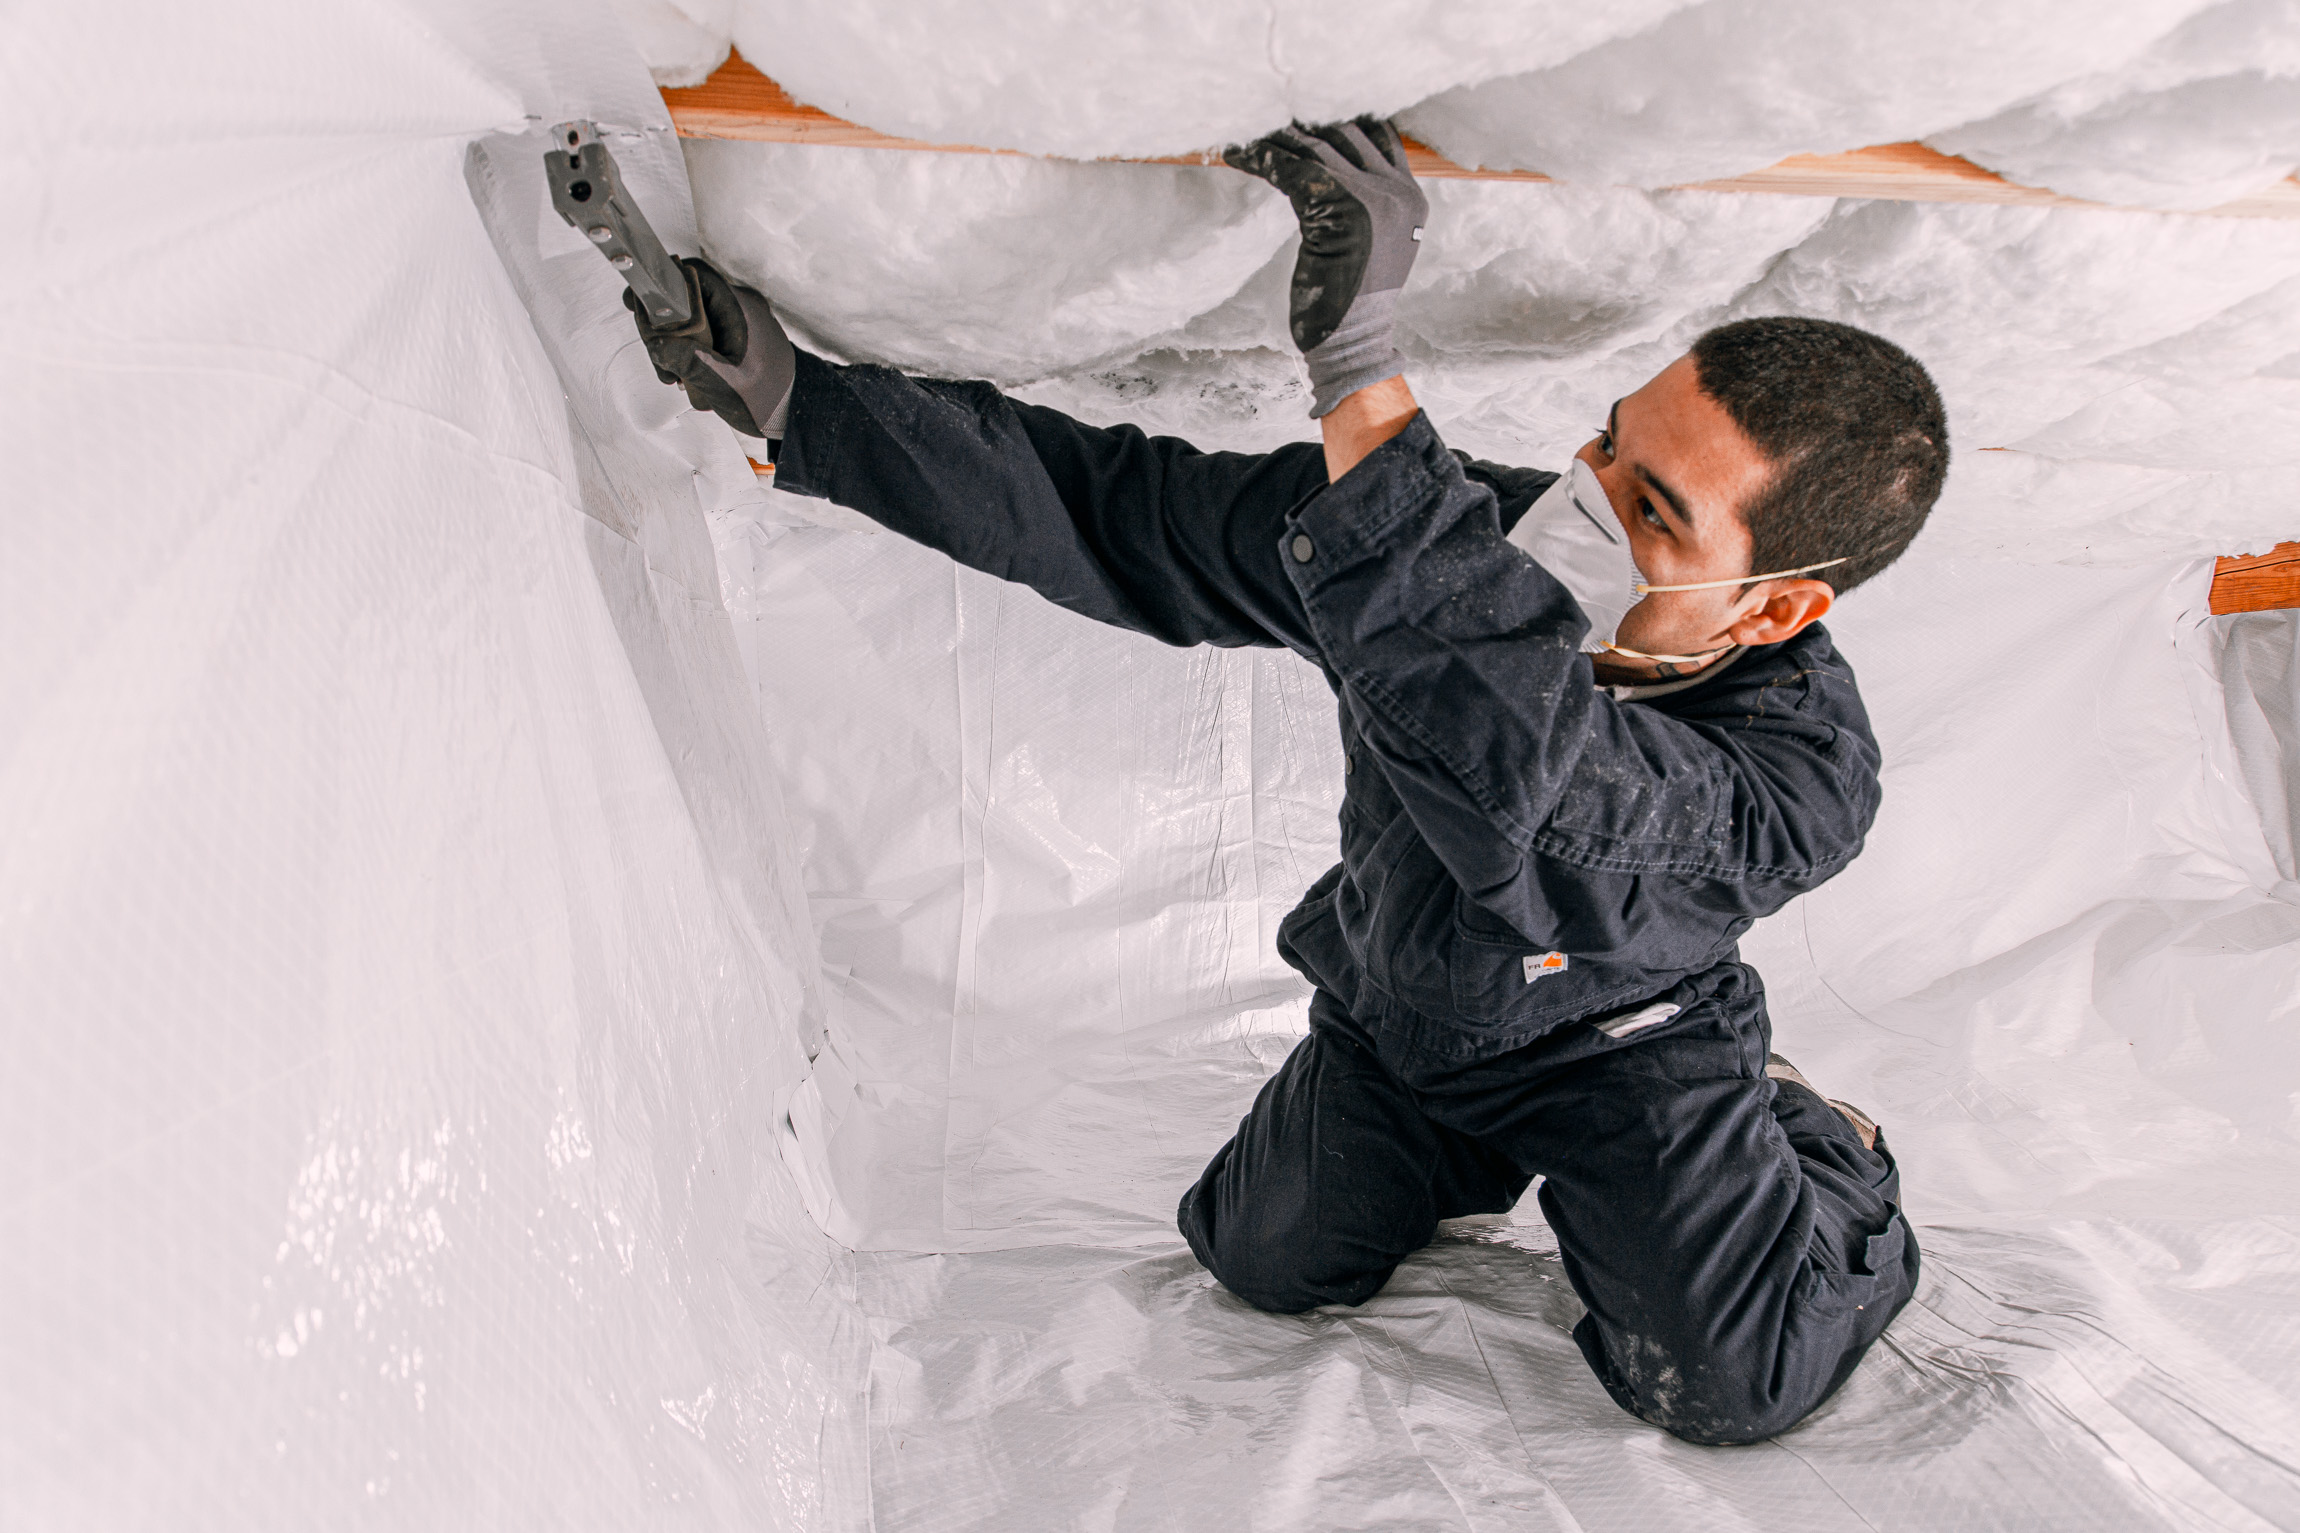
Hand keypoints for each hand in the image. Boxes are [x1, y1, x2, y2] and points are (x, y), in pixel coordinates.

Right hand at [625, 257, 794, 438]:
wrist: (800, 416)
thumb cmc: (774, 400)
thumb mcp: (724, 383)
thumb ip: (688, 361)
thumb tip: (657, 344)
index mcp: (739, 307)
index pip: (692, 275)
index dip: (662, 284)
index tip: (640, 302)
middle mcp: (739, 308)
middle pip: (686, 299)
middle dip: (665, 329)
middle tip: (660, 359)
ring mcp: (739, 323)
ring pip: (692, 321)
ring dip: (676, 347)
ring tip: (675, 376)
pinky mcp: (737, 339)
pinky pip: (704, 336)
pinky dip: (691, 354)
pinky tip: (688, 378)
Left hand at [1225, 120, 1426, 415]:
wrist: (1353, 340)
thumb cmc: (1354, 300)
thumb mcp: (1378, 244)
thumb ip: (1371, 204)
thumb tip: (1335, 170)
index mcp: (1412, 198)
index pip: (1381, 136)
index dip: (1342, 118)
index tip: (1307, 110)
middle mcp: (1397, 192)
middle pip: (1346, 132)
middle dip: (1305, 120)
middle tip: (1269, 110)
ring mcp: (1371, 198)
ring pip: (1316, 146)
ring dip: (1277, 135)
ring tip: (1248, 128)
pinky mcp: (1336, 208)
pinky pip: (1290, 169)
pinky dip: (1260, 158)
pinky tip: (1237, 152)